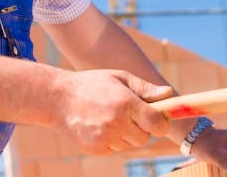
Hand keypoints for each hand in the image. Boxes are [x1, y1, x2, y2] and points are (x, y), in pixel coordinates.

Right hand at [54, 69, 172, 153]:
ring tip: (112, 117)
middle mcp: (116, 122)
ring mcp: (104, 138)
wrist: (57, 98)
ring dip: (127, 134)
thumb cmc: (93, 84)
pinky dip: (113, 140)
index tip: (158, 120)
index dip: (161, 123)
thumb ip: (145, 88)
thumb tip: (169, 94)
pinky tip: (101, 125)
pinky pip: (115, 149)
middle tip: (132, 115)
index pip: (156, 123)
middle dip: (143, 129)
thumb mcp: (120, 78)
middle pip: (144, 138)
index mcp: (125, 103)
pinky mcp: (95, 148)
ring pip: (129, 145)